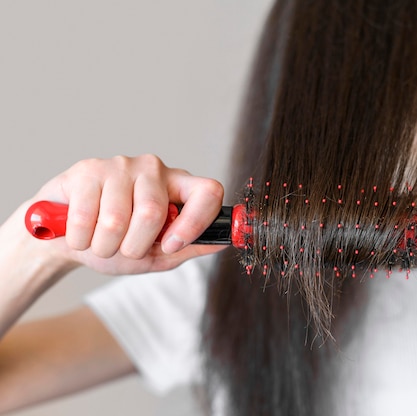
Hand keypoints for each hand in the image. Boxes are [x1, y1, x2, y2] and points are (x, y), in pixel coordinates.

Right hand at [27, 154, 225, 274]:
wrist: (68, 239)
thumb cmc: (118, 244)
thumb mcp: (158, 254)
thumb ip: (189, 248)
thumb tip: (222, 243)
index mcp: (179, 187)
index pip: (208, 191)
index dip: (194, 222)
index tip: (172, 245)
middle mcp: (154, 169)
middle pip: (153, 212)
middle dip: (134, 247)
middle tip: (123, 250)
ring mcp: (121, 165)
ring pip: (117, 220)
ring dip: (105, 246)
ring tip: (100, 241)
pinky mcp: (87, 169)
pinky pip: (86, 217)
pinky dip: (81, 239)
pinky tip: (80, 233)